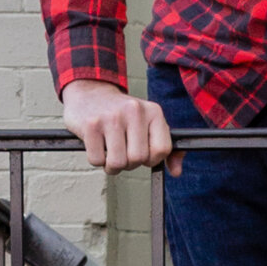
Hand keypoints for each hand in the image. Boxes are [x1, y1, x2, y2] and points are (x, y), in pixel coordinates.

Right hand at [60, 80, 176, 173]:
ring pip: (117, 163)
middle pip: (138, 159)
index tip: (143, 153)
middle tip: (123, 153)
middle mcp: (134, 111)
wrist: (91, 93)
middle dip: (129, 164)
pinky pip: (97, 160)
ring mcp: (111, 117)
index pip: (161, 150)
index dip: (151, 159)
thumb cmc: (122, 115)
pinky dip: (96, 160)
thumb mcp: (148, 123)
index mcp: (153, 111)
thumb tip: (176, 171)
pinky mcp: (91, 125)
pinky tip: (98, 145)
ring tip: (110, 152)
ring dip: (112, 166)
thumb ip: (164, 147)